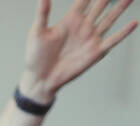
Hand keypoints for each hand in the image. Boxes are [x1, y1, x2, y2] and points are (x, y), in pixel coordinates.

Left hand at [20, 0, 136, 102]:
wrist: (40, 79)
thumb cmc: (36, 57)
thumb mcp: (37, 33)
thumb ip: (42, 14)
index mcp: (70, 19)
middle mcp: (84, 26)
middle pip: (101, 5)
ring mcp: (91, 38)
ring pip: (110, 18)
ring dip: (120, 8)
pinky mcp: (95, 52)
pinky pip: (112, 40)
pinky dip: (123, 32)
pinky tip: (133, 23)